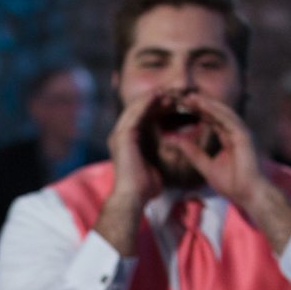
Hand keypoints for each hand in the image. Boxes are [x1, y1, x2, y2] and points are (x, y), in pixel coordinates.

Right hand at [106, 88, 164, 205]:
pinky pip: (136, 113)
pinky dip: (148, 103)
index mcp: (125, 142)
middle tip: (171, 93)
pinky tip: (160, 96)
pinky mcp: (124, 135)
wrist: (132, 198)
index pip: (140, 118)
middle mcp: (119, 135)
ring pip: (136, 107)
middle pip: (136, 109)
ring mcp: (119, 134)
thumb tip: (165, 160)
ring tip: (167, 91)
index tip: (171, 104)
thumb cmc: (143, 189)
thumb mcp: (153, 168)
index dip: (154, 109)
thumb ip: (155, 159)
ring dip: (152, 98)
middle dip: (154, 100)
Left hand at [168, 94, 266, 206]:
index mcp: (228, 138)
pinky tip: (202, 105)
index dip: (198, 112)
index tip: (182, 106)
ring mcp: (241, 132)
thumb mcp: (206, 167)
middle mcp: (236, 132)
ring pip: (222, 112)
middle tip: (183, 97)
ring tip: (190, 97)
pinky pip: (228, 119)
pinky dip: (214, 111)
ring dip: (206, 104)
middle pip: (216, 113)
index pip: (212, 120)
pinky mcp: (244, 135)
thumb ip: (192, 153)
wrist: (249, 195)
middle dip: (201, 104)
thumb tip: (175, 142)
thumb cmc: (233, 184)